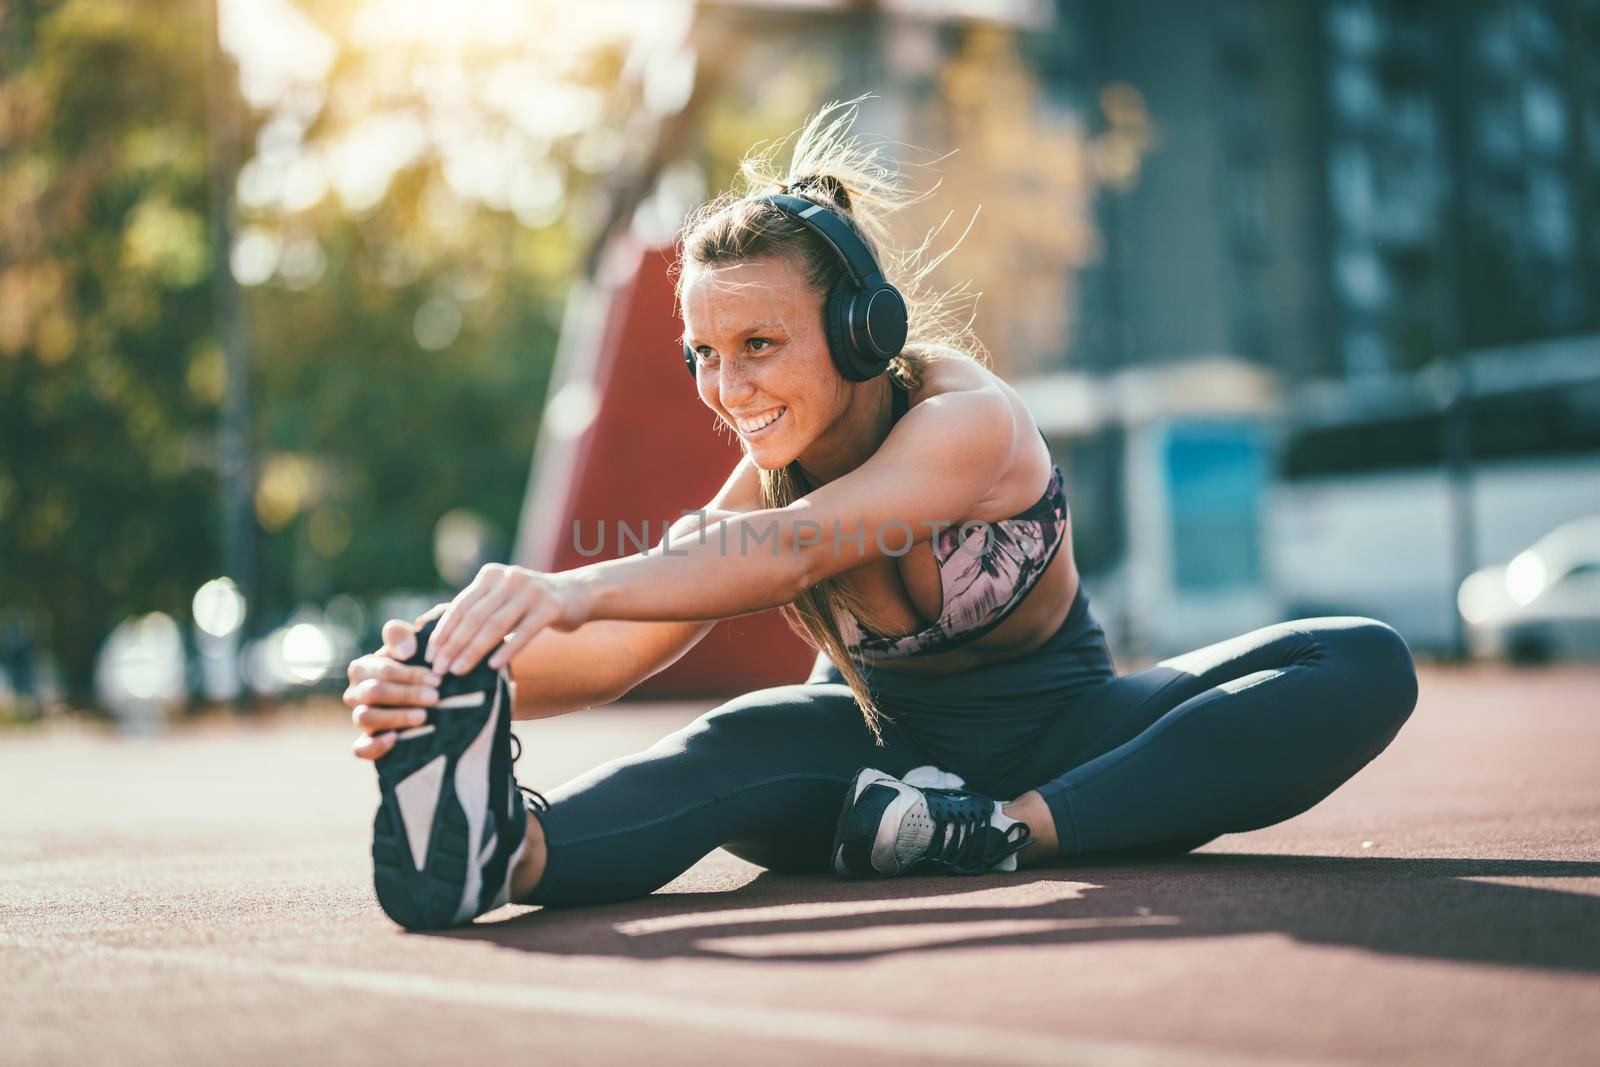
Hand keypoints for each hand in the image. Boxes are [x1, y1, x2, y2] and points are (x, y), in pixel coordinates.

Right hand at [344, 607, 445, 761]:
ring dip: (394, 717)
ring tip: (423, 716)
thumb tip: (405, 651)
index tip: (436, 679)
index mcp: (363, 668)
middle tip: (435, 697)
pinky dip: (374, 746)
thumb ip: (403, 638)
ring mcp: (360, 718)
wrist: (426, 696)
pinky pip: (360, 749)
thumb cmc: (416, 667)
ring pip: (365, 718)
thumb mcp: (413, 647)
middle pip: (373, 692)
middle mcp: (356, 693)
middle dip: (406, 694)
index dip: (408, 674)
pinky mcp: (366, 743)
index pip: (381, 670)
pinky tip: (395, 739)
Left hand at [424, 563, 588, 675]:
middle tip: (439, 669)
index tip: (430, 656)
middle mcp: (509, 578)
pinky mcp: (551, 607)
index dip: (444, 631)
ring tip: (459, 671)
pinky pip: (524, 632)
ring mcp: (532, 591)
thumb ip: (476, 609)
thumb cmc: (530, 604)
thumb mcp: (502, 599)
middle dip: (454, 645)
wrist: (576, 594)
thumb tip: (435, 635)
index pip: (461, 605)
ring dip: (474, 651)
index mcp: (491, 575)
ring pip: (496, 625)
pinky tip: (493, 667)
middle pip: (475, 616)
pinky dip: (507, 650)